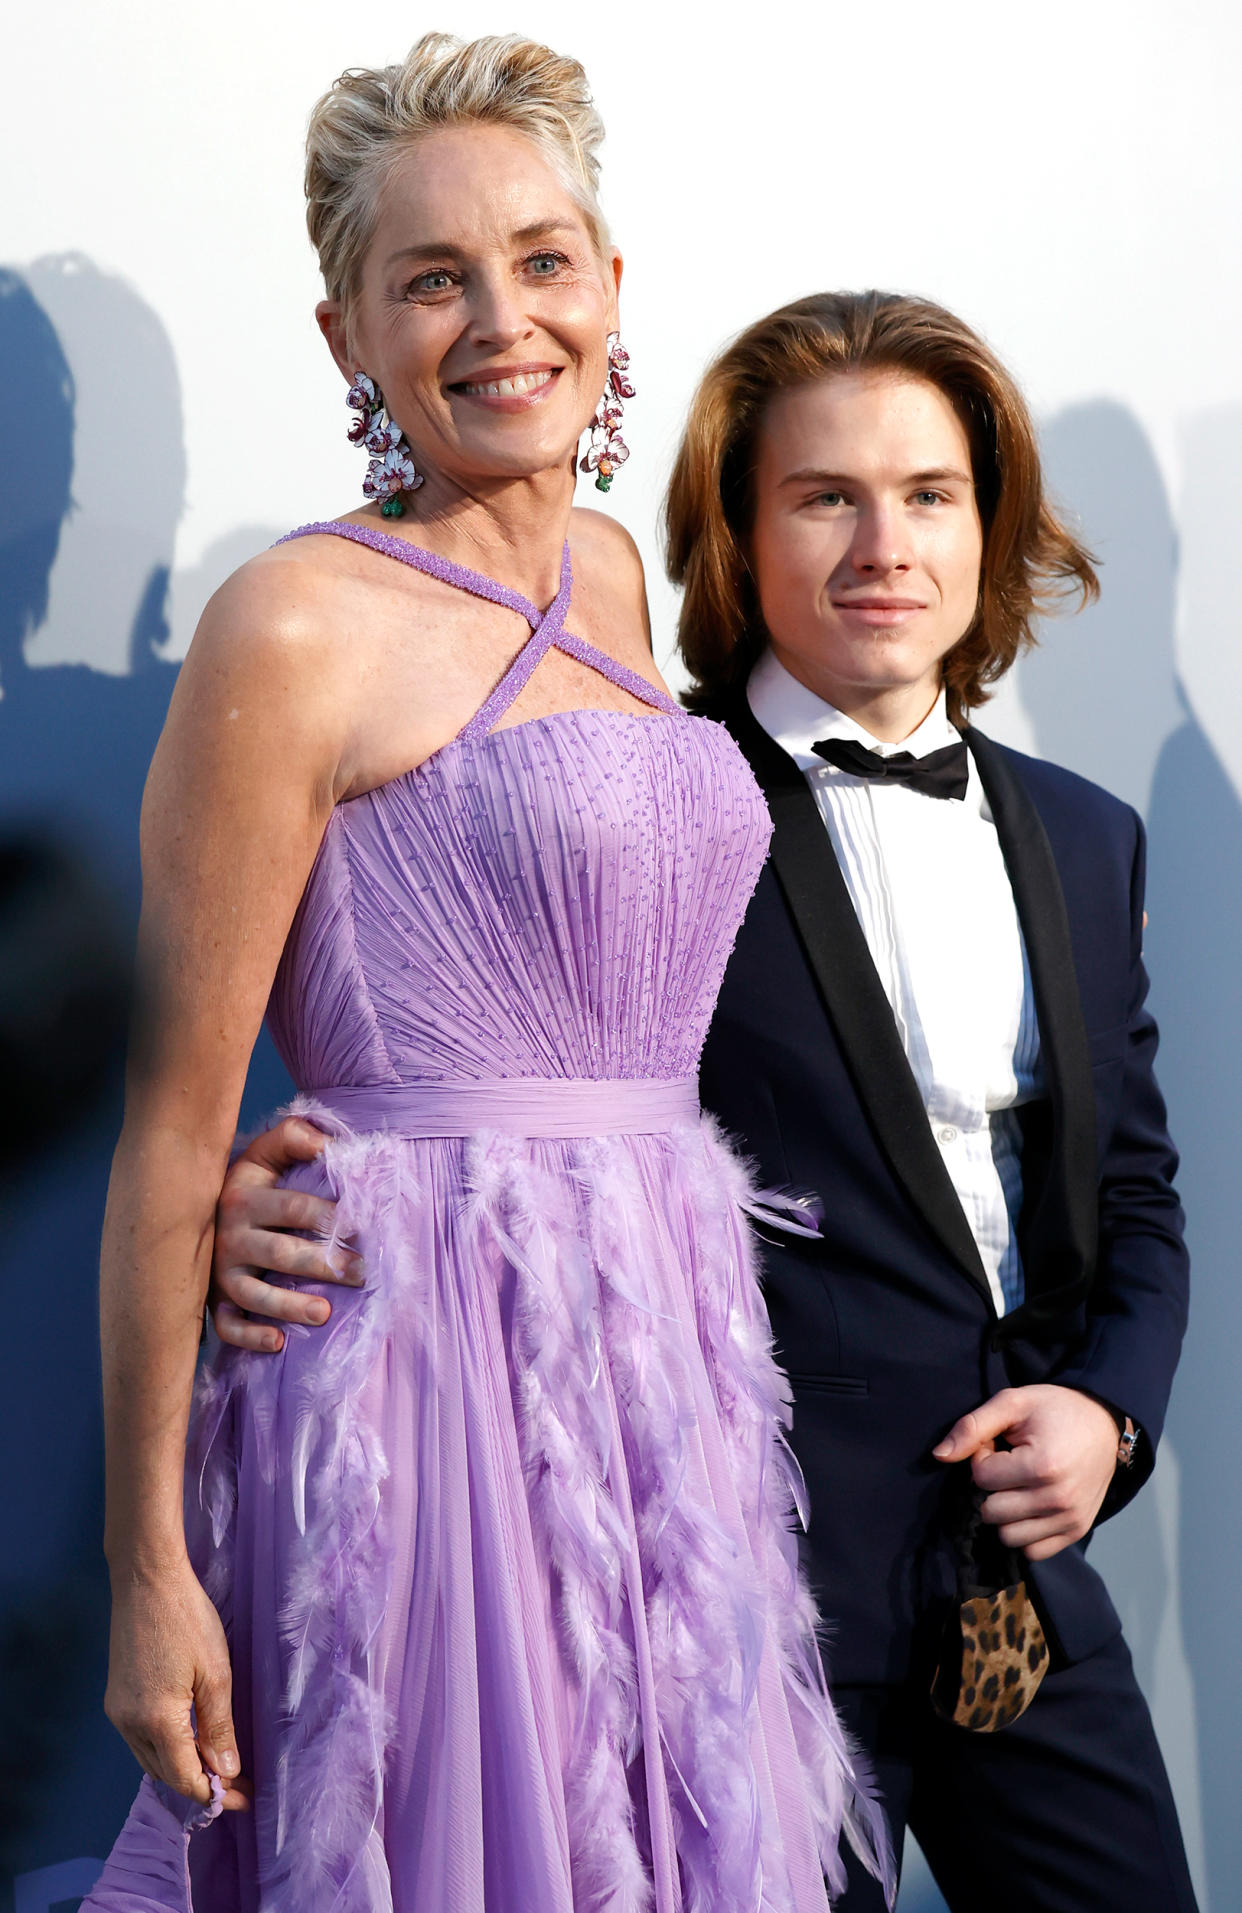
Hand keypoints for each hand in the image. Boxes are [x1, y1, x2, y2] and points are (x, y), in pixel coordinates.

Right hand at [105, 1560, 248, 1810]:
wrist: (146, 1579)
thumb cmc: (186, 1619)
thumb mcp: (215, 1672)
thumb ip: (219, 1727)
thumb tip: (227, 1771)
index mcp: (157, 1720)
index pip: (185, 1778)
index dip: (214, 1793)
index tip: (243, 1799)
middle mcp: (129, 1724)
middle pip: (165, 1774)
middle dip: (200, 1785)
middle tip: (236, 1786)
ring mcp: (118, 1712)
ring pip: (150, 1760)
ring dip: (181, 1769)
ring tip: (216, 1769)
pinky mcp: (116, 1698)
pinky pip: (141, 1740)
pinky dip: (165, 1750)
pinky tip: (187, 1742)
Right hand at [211, 1118, 358, 1351]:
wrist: (196, 1212)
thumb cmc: (253, 1184)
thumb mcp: (266, 1153)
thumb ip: (295, 1138)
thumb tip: (330, 1144)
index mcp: (244, 1198)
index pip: (292, 1208)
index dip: (328, 1216)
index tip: (365, 1225)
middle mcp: (230, 1237)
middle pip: (281, 1254)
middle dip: (325, 1264)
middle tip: (364, 1272)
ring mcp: (221, 1273)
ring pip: (253, 1295)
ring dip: (289, 1305)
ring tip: (324, 1313)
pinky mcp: (215, 1301)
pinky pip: (227, 1326)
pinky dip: (250, 1337)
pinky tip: (279, 1342)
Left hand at [933, 1384, 1119, 1560]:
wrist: (1104, 1424)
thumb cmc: (1055, 1410)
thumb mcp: (1012, 1402)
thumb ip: (972, 1427)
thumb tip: (939, 1456)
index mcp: (1043, 1466)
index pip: (981, 1478)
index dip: (982, 1458)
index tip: (999, 1444)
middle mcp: (1058, 1499)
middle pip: (991, 1512)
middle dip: (991, 1488)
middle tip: (1008, 1465)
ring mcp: (1070, 1519)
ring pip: (1008, 1537)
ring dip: (1004, 1513)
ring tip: (1018, 1485)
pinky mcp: (1076, 1531)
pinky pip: (1032, 1551)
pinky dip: (1023, 1533)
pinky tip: (1028, 1505)